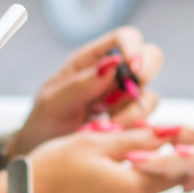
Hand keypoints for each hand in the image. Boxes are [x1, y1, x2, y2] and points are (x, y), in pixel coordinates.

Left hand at [10, 28, 164, 154]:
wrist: (42, 155)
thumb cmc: (43, 123)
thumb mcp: (53, 103)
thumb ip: (80, 84)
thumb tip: (113, 63)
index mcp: (91, 60)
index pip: (124, 38)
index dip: (134, 47)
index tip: (133, 68)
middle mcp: (114, 76)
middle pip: (151, 57)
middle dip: (147, 72)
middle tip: (132, 94)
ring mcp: (125, 100)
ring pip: (150, 95)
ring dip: (134, 112)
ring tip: (107, 128)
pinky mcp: (132, 123)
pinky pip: (147, 122)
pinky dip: (135, 130)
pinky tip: (112, 137)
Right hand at [28, 128, 180, 192]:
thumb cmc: (50, 170)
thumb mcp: (94, 143)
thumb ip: (137, 138)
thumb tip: (169, 133)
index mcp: (133, 190)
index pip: (175, 171)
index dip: (171, 151)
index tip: (155, 137)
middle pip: (155, 184)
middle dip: (143, 163)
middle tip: (115, 144)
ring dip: (125, 178)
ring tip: (94, 164)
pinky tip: (87, 183)